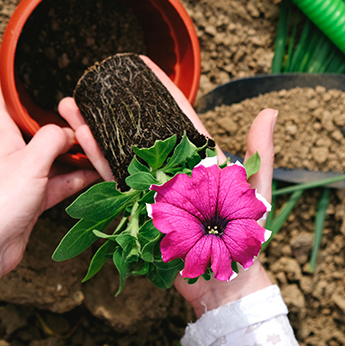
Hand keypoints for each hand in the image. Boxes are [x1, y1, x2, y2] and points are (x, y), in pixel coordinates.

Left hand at [0, 59, 100, 279]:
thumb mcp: (30, 161)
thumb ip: (54, 139)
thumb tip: (72, 132)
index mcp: (1, 136)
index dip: (3, 76)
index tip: (7, 56)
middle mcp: (12, 152)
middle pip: (36, 126)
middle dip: (57, 116)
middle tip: (78, 103)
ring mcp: (25, 175)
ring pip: (54, 155)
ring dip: (75, 152)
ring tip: (99, 141)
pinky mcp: (35, 197)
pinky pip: (62, 180)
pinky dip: (78, 178)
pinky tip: (99, 174)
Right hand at [59, 55, 277, 316]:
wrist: (226, 279)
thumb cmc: (246, 236)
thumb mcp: (256, 189)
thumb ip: (260, 151)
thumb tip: (271, 111)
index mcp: (199, 159)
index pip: (179, 116)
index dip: (161, 90)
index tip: (142, 66)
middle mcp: (172, 168)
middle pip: (142, 130)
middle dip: (119, 105)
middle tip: (97, 81)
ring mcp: (152, 188)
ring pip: (121, 151)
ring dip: (97, 127)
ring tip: (73, 103)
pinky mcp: (137, 209)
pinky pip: (114, 180)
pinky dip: (97, 158)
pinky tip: (79, 135)